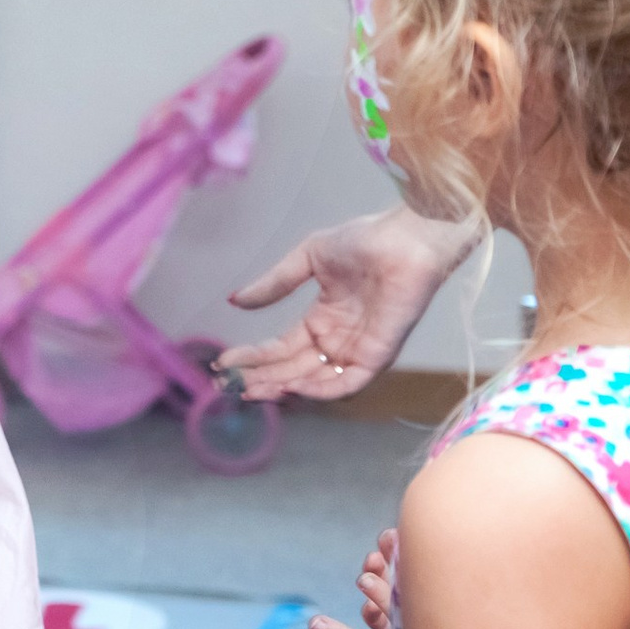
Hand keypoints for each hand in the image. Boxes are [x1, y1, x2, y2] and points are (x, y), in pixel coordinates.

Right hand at [220, 205, 478, 400]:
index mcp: (322, 319)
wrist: (406, 238)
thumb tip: (235, 301)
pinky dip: (321, 390)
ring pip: (315, 382)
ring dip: (283, 389)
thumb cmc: (365, 240)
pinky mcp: (378, 355)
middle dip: (261, 380)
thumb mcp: (308, 259)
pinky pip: (347, 383)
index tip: (223, 362)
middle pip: (292, 370)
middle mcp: (337, 340)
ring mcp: (357, 349)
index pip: (281, 348)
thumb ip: (274, 284)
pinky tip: (293, 388)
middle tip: (231, 386)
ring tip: (253, 390)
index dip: (252, 357)